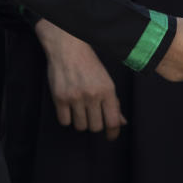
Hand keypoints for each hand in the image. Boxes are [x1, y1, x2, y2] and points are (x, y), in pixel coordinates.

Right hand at [36, 20, 125, 138]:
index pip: (113, 122)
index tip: (111, 136)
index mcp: (107, 90)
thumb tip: (122, 123)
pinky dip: (67, 118)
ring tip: (79, 109)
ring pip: (80, 126)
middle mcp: (92, 95)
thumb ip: (114, 103)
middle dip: (94, 124)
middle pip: (96, 127)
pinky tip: (69, 108)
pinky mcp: (60, 98)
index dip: (113, 133)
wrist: (67, 46)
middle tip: (91, 114)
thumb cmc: (88, 63)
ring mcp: (75, 97)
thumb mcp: (106, 80)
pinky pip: (65, 121)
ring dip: (80, 121)